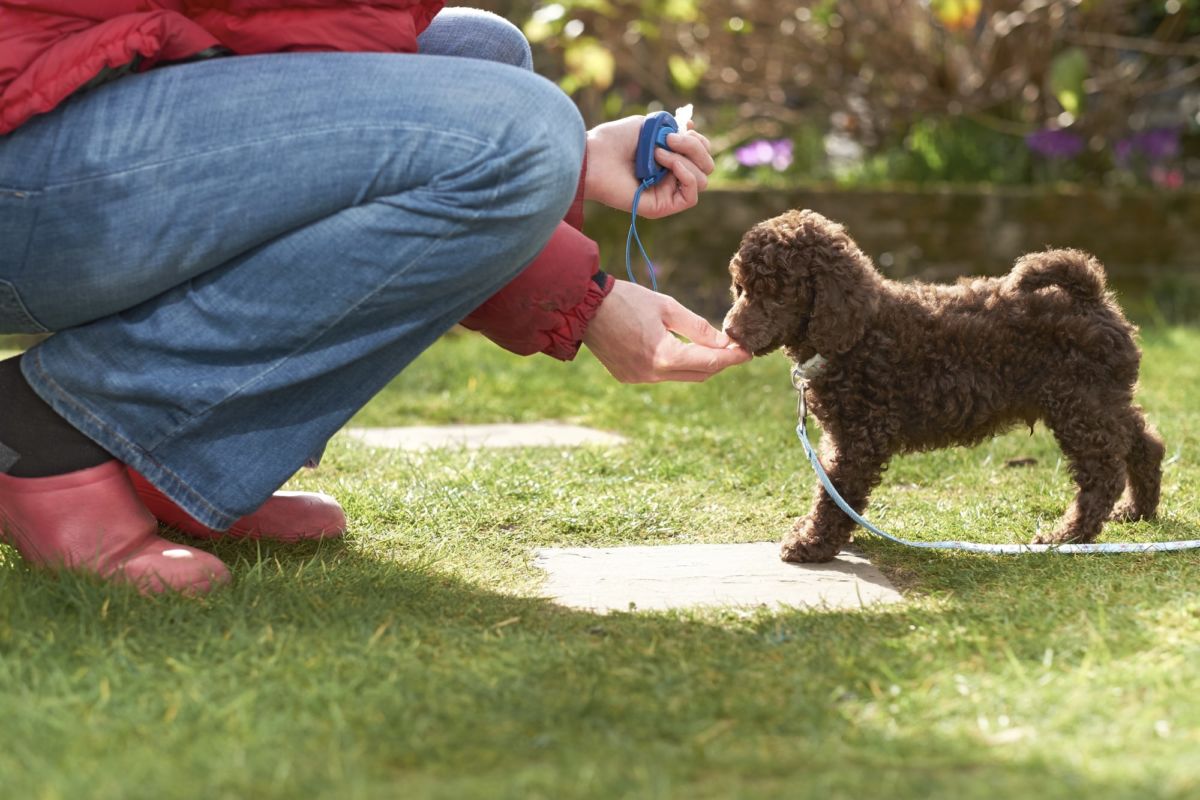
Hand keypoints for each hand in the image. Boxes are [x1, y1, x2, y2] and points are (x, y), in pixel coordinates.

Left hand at [583, 115, 714, 218]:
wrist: (594, 157)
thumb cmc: (614, 140)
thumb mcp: (650, 126)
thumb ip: (674, 128)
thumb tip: (694, 129)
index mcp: (670, 159)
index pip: (701, 154)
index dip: (697, 141)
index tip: (682, 127)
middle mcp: (671, 177)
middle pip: (706, 166)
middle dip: (694, 148)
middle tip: (669, 138)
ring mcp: (667, 193)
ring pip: (702, 179)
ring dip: (685, 159)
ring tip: (658, 152)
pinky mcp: (662, 207)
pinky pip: (691, 196)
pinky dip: (686, 175)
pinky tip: (666, 163)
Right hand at [583, 280, 750, 382]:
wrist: (584, 307)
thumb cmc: (626, 300)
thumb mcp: (667, 307)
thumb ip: (698, 327)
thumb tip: (724, 342)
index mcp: (664, 356)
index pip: (710, 362)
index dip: (731, 357)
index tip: (747, 352)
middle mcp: (652, 374)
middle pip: (698, 375)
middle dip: (718, 363)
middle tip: (733, 349)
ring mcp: (638, 378)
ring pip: (680, 376)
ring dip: (696, 364)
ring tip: (709, 347)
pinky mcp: (627, 377)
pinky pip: (660, 375)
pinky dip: (674, 364)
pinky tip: (677, 348)